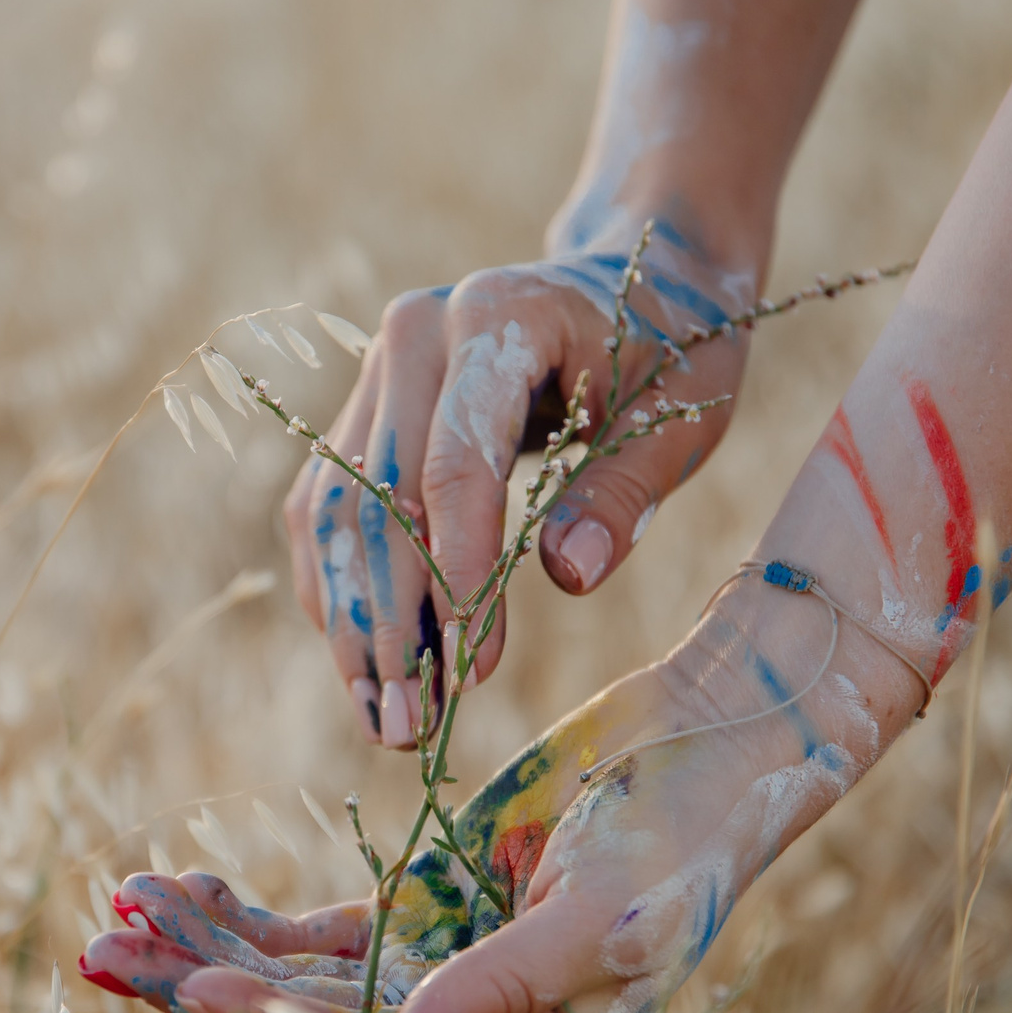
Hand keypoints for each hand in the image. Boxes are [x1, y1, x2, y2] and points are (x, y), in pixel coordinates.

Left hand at [81, 582, 901, 1012]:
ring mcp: (439, 963)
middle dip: (200, 988)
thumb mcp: (600, 916)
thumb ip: (503, 991)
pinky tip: (176, 884)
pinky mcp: (426, 905)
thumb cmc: (684, 839)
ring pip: (296, 977)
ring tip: (115, 912)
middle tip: (98, 951)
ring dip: (206, 946)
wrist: (721, 747)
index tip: (190, 988)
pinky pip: (315, 930)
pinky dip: (245, 910)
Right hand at [282, 225, 751, 747]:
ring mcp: (378, 372)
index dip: (455, 568)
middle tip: (410, 730)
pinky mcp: (364, 413)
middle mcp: (415, 335)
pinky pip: (330, 510)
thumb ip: (624, 489)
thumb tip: (571, 575)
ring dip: (354, 624)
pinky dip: (346, 594)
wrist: (634, 282)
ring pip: (336, 512)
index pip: (454, 459)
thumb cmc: (673, 349)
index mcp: (498, 315)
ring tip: (384, 723)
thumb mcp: (681, 417)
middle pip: (377, 496)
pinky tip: (370, 670)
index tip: (470, 667)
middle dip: (392, 624)